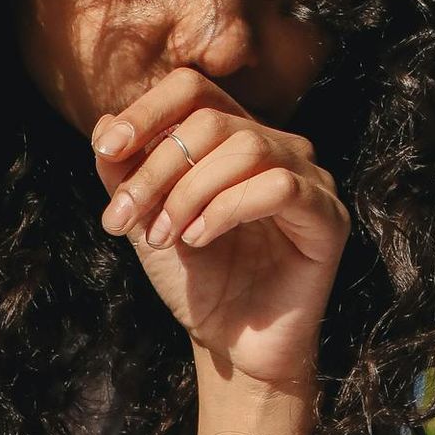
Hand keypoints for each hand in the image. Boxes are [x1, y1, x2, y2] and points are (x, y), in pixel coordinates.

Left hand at [93, 67, 347, 393]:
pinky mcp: (328, 218)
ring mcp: (309, 179)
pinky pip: (279, 187)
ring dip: (190, 192)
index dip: (147, 111)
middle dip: (157, 169)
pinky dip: (228, 209)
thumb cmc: (195, 280)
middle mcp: (277, 146)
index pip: (194, 89)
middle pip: (212, 121)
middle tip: (126, 218)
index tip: (107, 150)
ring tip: (164, 238)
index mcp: (234, 137)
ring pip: (247, 147)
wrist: (229, 344)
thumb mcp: (146, 222)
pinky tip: (200, 240)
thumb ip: (125, 175)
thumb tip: (105, 120)